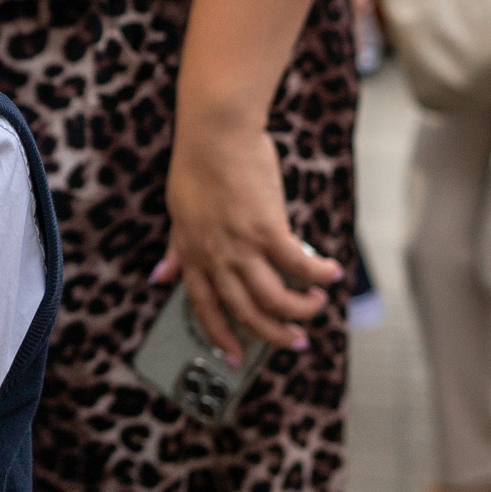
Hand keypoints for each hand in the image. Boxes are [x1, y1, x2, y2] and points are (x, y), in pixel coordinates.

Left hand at [159, 116, 339, 364]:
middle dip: (271, 334)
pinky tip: (331, 273)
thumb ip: (174, 249)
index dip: (219, 337)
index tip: (233, 358)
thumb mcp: (177, 212)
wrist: (214, 133)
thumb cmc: (197, 166)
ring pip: (274, 298)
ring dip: (299, 309)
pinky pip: (298, 263)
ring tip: (315, 304)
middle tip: (294, 341)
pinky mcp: (267, 228)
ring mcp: (241, 245)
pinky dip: (319, 273)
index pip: (204, 308)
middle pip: (244, 312)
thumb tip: (159, 277)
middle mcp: (215, 257)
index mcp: (192, 255)